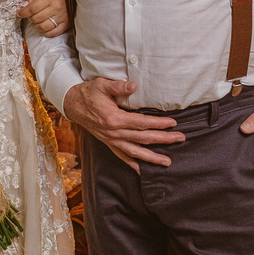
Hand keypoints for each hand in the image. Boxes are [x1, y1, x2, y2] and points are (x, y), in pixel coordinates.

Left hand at [18, 0, 68, 36]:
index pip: (32, 8)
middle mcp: (57, 7)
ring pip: (43, 27)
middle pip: (36, 19)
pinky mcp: (66, 24)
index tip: (19, 13)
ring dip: (36, 25)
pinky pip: (53, 33)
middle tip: (29, 14)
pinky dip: (45, 32)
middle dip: (29, 17)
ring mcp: (62, 17)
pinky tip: (43, 26)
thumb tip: (24, 6)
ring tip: (36, 20)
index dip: (23, 12)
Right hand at [63, 78, 184, 172]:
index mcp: (113, 118)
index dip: (158, 123)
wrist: (72, 104)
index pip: (141, 123)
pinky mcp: (108, 143)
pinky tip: (143, 170)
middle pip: (143, 138)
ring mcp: (111, 140)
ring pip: (135, 152)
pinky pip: (122, 156)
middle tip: (181, 138)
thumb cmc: (88, 93)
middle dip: (163, 139)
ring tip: (168, 162)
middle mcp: (113, 132)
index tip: (173, 123)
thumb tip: (134, 85)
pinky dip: (133, 164)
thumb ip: (118, 85)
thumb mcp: (102, 84)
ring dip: (152, 158)